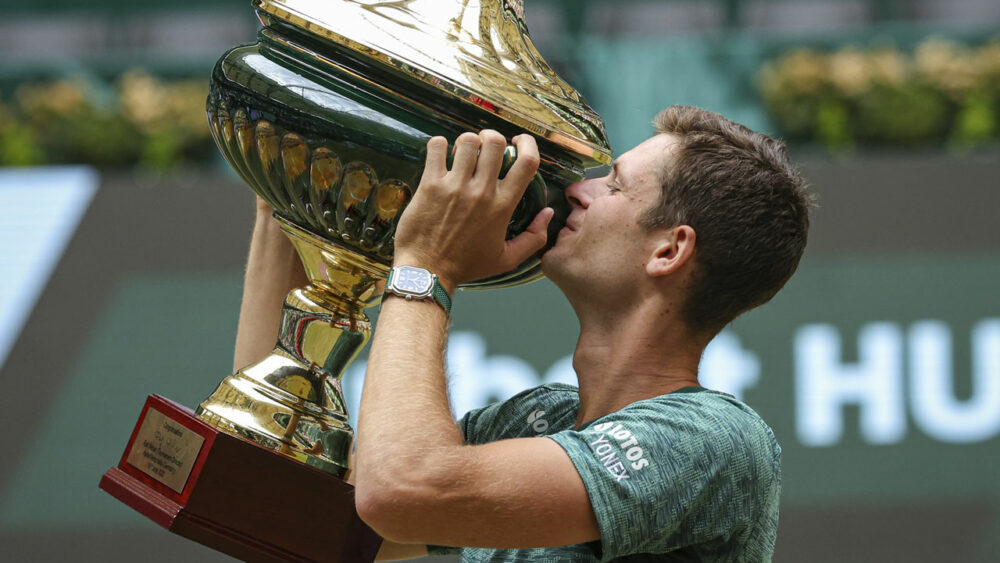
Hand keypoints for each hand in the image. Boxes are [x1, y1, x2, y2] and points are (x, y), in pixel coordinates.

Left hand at [392, 130, 553, 291]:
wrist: (427, 271)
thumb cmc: (466, 265)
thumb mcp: (507, 259)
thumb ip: (533, 238)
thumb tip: (548, 213)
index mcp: (503, 206)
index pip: (527, 162)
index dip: (527, 144)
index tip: (518, 142)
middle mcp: (481, 192)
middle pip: (495, 142)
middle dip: (492, 138)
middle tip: (484, 147)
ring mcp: (455, 186)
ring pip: (467, 141)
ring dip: (466, 141)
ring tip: (462, 153)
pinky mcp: (430, 184)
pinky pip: (437, 147)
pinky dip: (440, 145)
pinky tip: (441, 155)